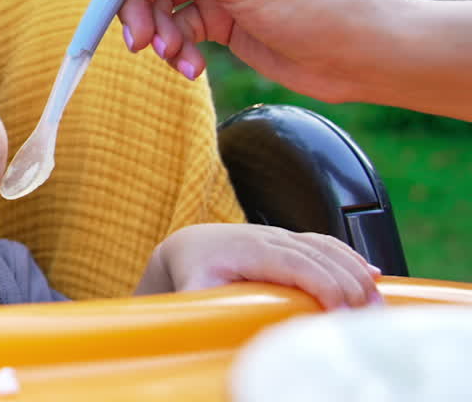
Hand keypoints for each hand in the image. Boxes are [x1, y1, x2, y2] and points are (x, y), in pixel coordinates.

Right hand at [93, 0, 398, 105]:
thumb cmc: (313, 0)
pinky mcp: (223, 21)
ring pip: (159, 0)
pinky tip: (192, 69)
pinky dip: (178, 50)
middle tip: (137, 39)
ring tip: (171, 57)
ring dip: (156, 31)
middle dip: (137, 2)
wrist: (366, 54)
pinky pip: (180, 29)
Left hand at [136, 223, 382, 309]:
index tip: (342, 312)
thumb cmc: (192, 271)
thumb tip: (214, 333)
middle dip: (350, 285)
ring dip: (357, 273)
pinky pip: (327, 244)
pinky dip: (352, 258)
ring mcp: (283, 236)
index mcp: (249, 250)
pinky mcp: (292, 240)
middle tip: (371, 317)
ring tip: (378, 304)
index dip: (323, 284)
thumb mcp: (191, 292)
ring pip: (328, 248)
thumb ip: (203, 310)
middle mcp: (269, 238)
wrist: (190, 247)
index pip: (296, 262)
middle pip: (320, 256)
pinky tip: (373, 276)